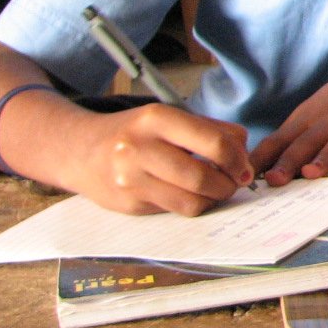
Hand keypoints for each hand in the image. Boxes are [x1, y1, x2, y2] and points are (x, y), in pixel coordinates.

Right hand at [71, 103, 252, 215]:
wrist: (81, 150)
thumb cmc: (136, 132)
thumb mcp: (169, 118)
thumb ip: (209, 129)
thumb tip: (245, 149)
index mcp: (157, 119)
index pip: (214, 142)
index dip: (238, 159)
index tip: (246, 167)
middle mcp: (140, 148)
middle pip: (203, 177)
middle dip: (229, 184)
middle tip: (235, 182)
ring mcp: (131, 179)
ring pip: (191, 201)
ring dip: (214, 199)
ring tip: (217, 189)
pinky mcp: (129, 204)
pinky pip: (175, 210)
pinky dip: (192, 205)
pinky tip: (192, 194)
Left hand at [251, 69, 327, 185]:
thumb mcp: (308, 116)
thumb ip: (285, 142)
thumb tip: (252, 170)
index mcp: (307, 119)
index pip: (281, 138)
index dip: (265, 156)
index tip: (248, 175)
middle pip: (309, 141)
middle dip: (291, 160)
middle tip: (275, 179)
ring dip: (327, 158)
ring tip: (312, 174)